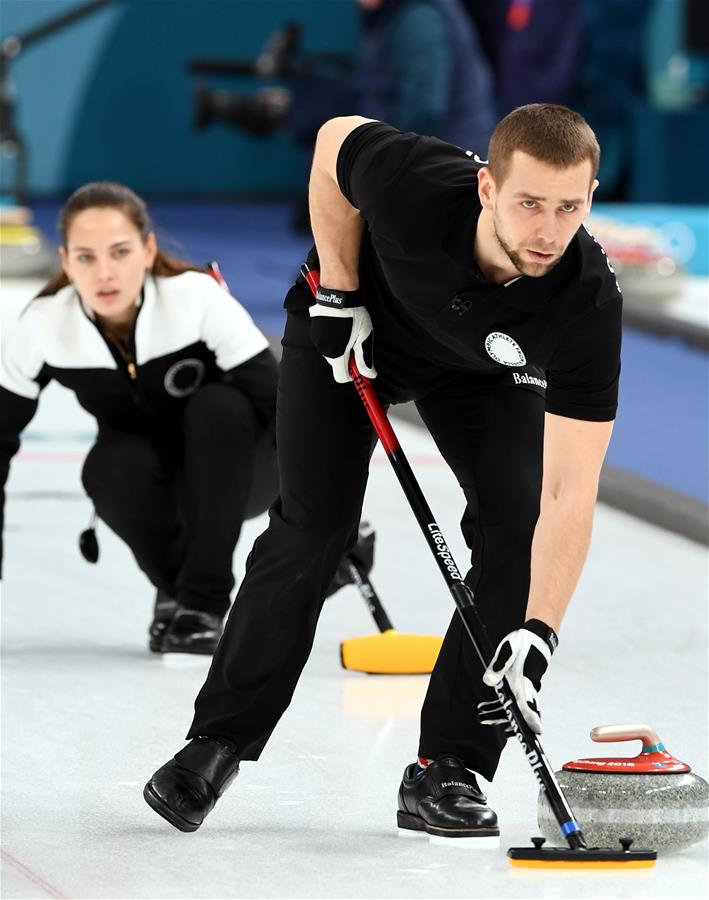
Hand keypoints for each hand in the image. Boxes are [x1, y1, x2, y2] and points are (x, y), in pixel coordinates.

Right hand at [309, 285, 375, 383]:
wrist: (338, 292)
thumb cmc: (353, 313)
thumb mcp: (364, 336)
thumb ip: (365, 358)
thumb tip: (369, 375)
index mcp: (336, 354)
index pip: (342, 378)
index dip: (352, 375)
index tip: (360, 369)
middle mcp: (323, 349)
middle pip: (337, 365)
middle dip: (347, 359)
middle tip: (357, 343)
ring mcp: (317, 340)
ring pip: (331, 353)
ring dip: (340, 348)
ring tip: (348, 330)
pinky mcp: (314, 331)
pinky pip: (325, 342)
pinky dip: (332, 338)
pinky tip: (339, 325)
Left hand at [481, 619, 557, 733]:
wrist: (536, 638)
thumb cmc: (523, 644)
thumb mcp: (509, 649)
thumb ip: (499, 665)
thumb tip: (488, 682)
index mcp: (526, 681)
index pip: (529, 703)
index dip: (531, 718)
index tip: (535, 731)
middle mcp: (528, 688)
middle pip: (520, 712)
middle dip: (503, 719)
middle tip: (481, 719)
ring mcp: (526, 689)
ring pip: (515, 708)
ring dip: (499, 714)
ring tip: (480, 715)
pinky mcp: (522, 687)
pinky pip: (514, 702)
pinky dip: (502, 706)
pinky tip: (488, 708)